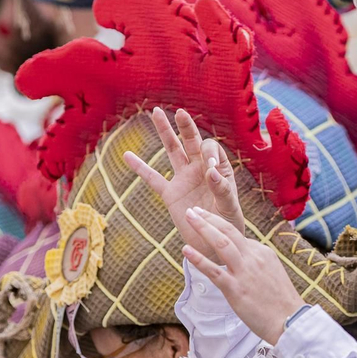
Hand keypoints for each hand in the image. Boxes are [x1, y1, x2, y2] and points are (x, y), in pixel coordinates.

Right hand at [123, 108, 244, 261]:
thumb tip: (209, 170)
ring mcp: (184, 179)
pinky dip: (140, 168)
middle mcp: (200, 169)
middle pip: (191, 141)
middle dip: (186, 127)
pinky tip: (127, 155)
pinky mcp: (170, 194)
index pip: (211, 150)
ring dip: (165, 132)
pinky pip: (153, 179)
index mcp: (218, 169)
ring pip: (172, 151)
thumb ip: (221, 189)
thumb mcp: (229, 207)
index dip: (208, 153)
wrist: (214, 245)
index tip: (207, 167)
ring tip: (156, 112)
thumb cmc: (229, 225)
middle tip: (180, 112)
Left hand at [181, 207, 304, 345]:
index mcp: (263, 253)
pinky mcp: (235, 289)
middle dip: (209, 217)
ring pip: (221, 243)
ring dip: (203, 227)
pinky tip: (186, 250)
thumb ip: (256, 263)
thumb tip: (242, 258)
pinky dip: (198, 259)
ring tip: (189, 216)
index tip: (206, 220)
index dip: (219, 226)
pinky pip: (213, 270)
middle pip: (228, 231)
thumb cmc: (281, 302)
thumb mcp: (272, 274)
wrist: (290, 321)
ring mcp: (244, 272)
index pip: (238, 236)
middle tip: (193, 210)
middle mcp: (254, 258)